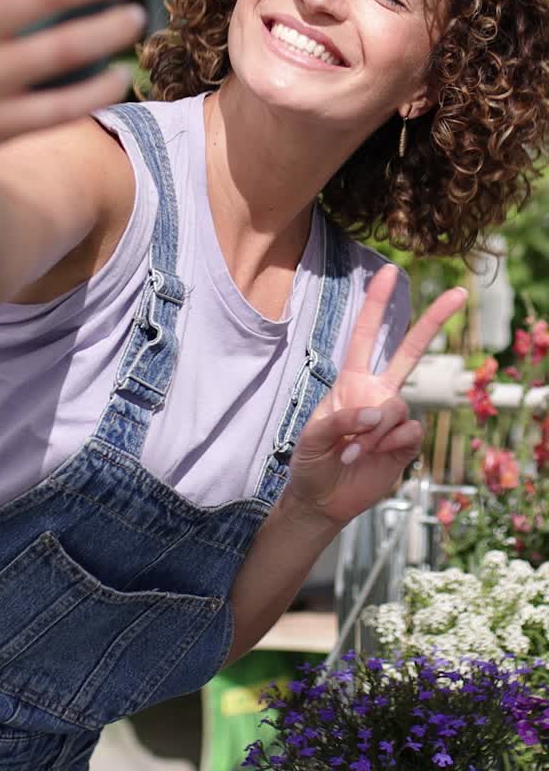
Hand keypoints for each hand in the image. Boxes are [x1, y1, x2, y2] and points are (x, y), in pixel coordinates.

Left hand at [287, 265, 466, 526]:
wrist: (323, 499)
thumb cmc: (311, 461)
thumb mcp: (311, 438)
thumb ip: (340, 420)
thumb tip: (378, 413)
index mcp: (351, 381)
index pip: (365, 335)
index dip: (377, 304)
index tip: (389, 271)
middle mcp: (377, 393)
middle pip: (410, 352)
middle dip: (433, 322)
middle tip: (459, 292)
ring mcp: (393, 417)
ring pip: (400, 407)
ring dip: (374, 432)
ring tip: (352, 452)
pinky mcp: (406, 442)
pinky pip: (410, 432)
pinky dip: (389, 445)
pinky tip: (373, 457)